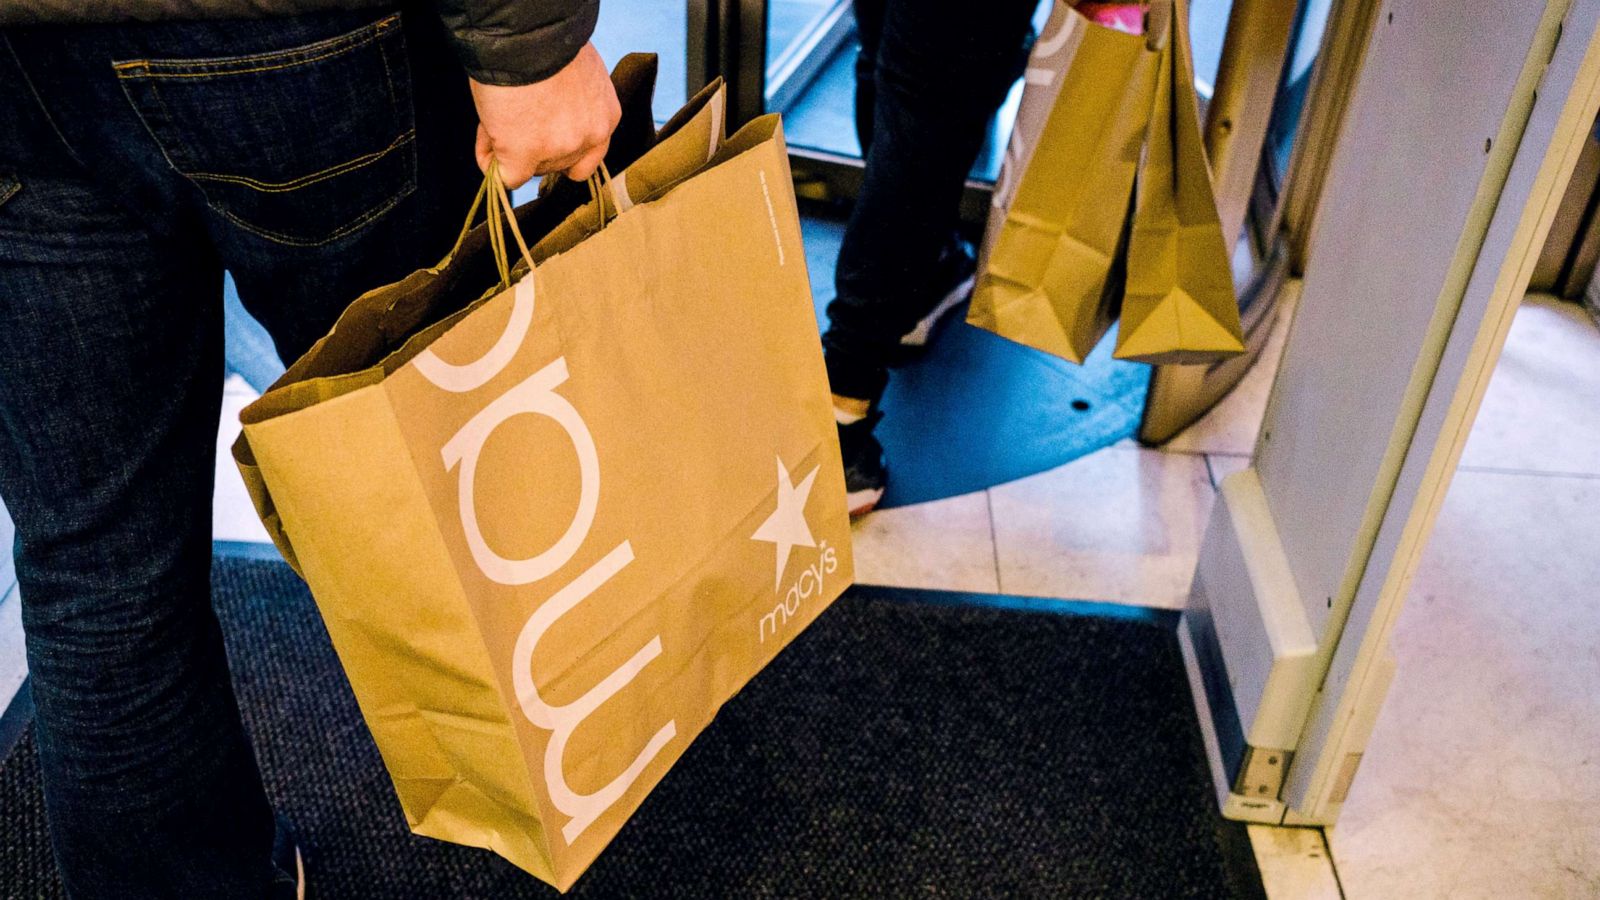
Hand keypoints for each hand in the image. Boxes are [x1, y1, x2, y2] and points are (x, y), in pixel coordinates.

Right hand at [469, 43, 620, 188]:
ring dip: (509, 149)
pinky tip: (486, 144)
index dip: (562, 148)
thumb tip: (546, 118)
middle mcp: (590, 138)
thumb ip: (572, 106)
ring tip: (496, 116)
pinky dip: (492, 165)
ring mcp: (560, 150)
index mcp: (606, 116)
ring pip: (530, 169)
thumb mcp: (578, 78)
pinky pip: (507, 177)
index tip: (542, 135)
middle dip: (534, 148)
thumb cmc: (548, 44)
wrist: (527, 36)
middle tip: (512, 119)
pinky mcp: (526, 157)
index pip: (589, 153)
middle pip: (559, 164)